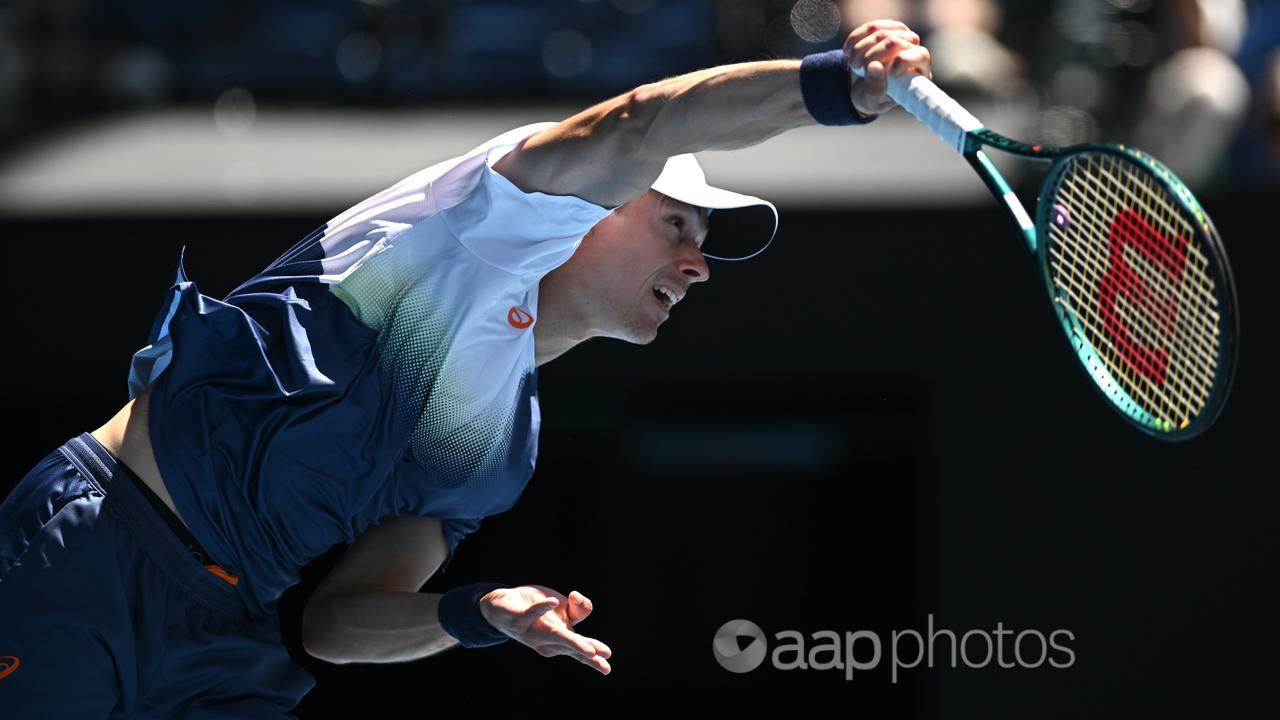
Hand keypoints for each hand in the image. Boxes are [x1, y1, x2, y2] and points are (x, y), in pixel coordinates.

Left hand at [478, 584, 612, 674]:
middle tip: (604, 662)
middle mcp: (546, 641)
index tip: (608, 661)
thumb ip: (578, 608)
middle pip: (570, 646)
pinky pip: (531, 613)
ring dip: (571, 641)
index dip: (594, 656)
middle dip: (586, 653)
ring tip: (588, 649)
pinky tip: (551, 602)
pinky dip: (541, 608)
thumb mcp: (562, 607)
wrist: (500, 607)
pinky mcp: (518, 619)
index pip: (579, 650)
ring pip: (554, 635)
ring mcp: (532, 632)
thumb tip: (577, 598)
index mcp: (559, 641)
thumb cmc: (536, 611)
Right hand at [842, 19, 933, 116]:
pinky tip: (847, 51)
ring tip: (852, 64)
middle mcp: (913, 50)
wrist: (863, 87)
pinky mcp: (886, 28)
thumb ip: (875, 87)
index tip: (889, 73)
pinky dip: (855, 38)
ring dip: (860, 48)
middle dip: (871, 55)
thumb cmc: (874, 98)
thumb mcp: (873, 100)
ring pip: (881, 32)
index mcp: (919, 71)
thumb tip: (874, 66)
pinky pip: (871, 27)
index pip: (921, 55)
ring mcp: (901, 36)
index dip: (904, 60)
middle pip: (895, 41)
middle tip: (857, 68)